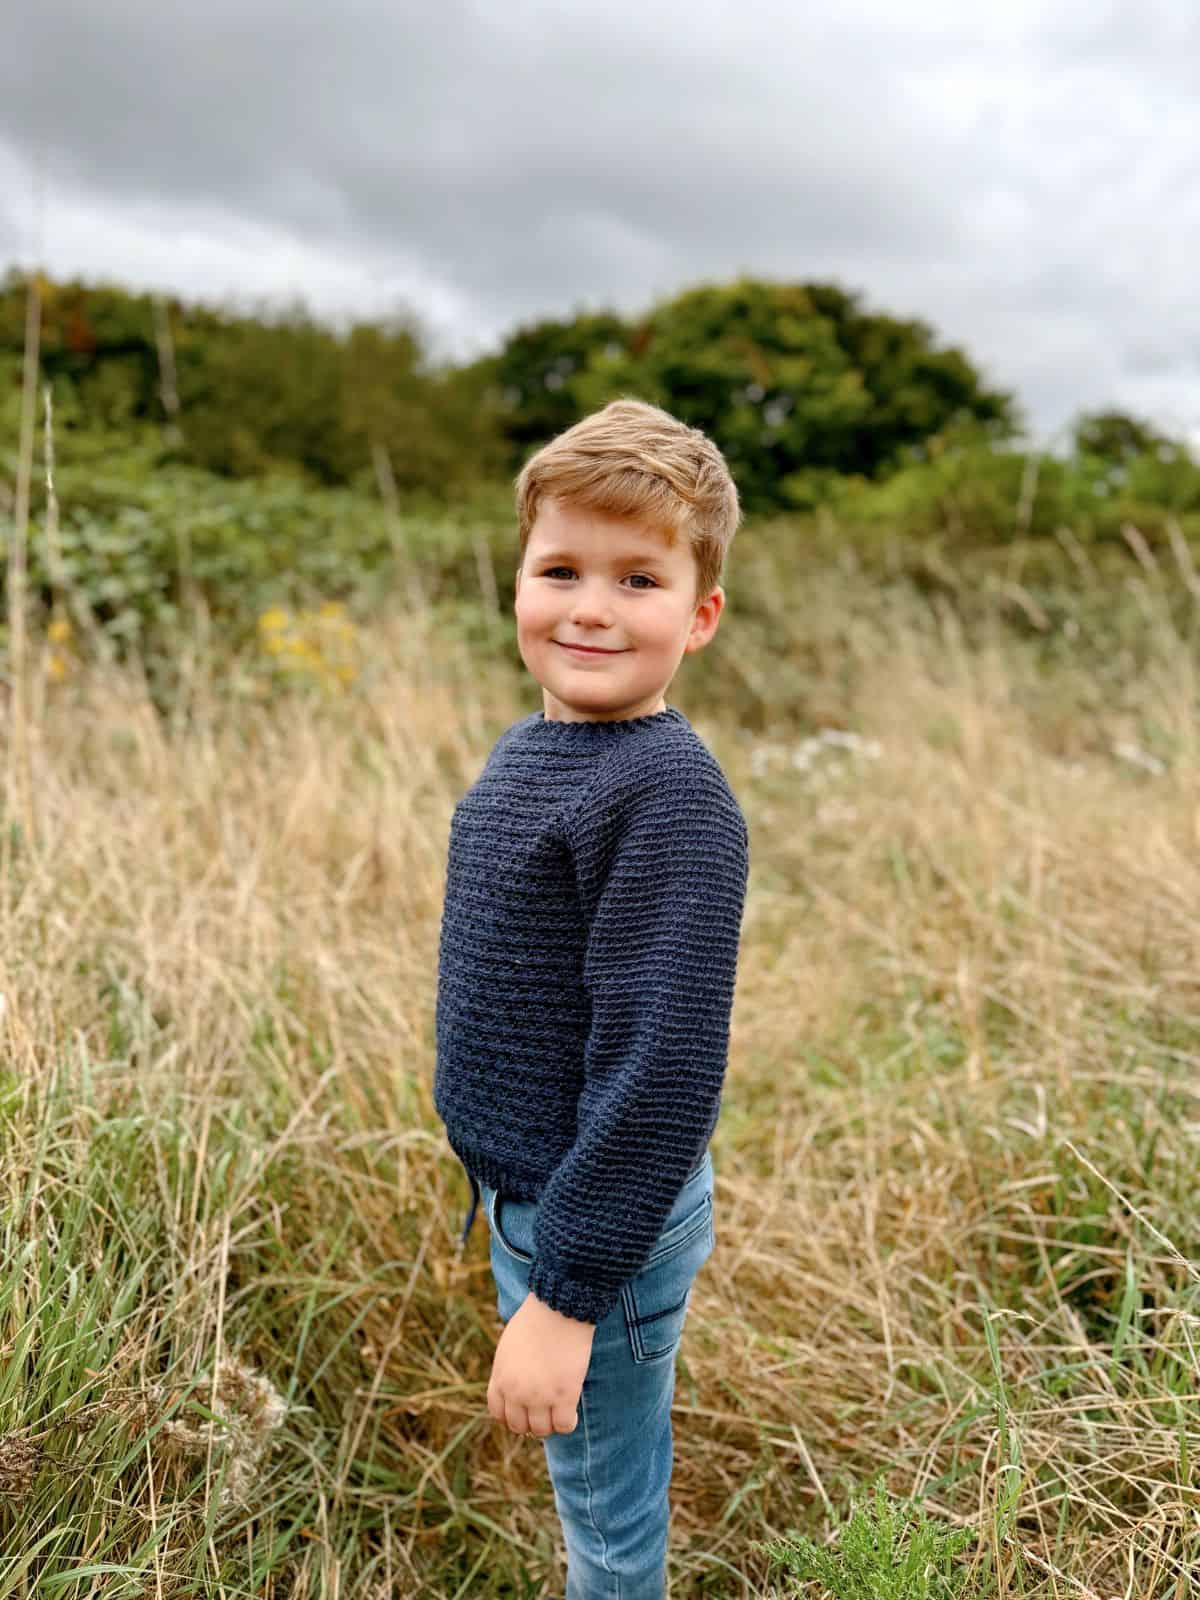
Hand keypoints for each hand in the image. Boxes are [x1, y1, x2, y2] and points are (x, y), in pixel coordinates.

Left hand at [487, 1291, 594, 1436]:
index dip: (512, 1416)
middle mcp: (516, 1392)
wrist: (558, 1308)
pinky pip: (564, 1426)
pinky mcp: (564, 1396)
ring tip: (559, 1410)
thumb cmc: (536, 1320)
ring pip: (541, 1430)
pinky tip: (572, 1411)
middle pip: (519, 1426)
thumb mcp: (509, 1347)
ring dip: (550, 1423)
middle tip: (545, 1411)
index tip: (524, 1411)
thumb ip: (508, 1370)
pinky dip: (568, 1423)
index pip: (498, 1413)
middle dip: (531, 1421)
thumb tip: (515, 1388)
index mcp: (500, 1378)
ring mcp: (540, 1397)